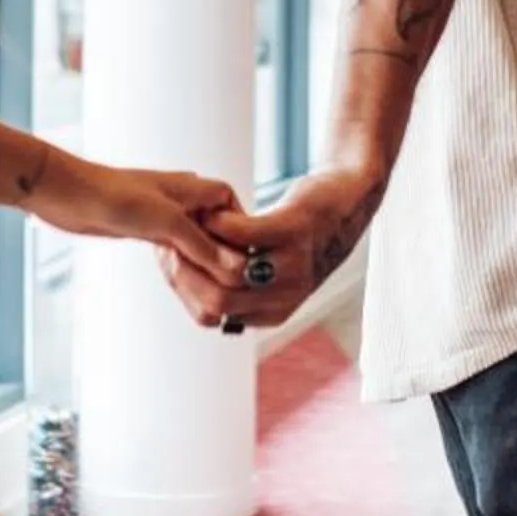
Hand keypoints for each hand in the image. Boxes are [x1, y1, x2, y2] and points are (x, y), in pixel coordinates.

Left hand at [36, 160, 250, 289]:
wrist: (67, 194)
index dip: (244, 237)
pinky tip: (187, 285)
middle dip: (223, 258)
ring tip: (211, 293)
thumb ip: (203, 245)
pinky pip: (178, 252)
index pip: (235, 211)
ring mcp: (167, 216)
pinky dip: (184, 267)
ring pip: (197, 245)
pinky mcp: (149, 230)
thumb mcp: (166, 223)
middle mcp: (186, 199)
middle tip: (229, 288)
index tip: (251, 264)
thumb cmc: (113, 195)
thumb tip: (237, 268)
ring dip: (203, 266)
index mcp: (197, 187)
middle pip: (218, 232)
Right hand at [161, 165, 379, 334]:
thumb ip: (233, 284)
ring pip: (228, 270)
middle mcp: (285, 297)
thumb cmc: (296, 236)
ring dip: (200, 243)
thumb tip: (182, 287)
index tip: (171, 257)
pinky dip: (220, 220)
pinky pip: (243, 232)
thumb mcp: (267, 270)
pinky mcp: (294, 231)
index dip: (183, 287)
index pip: (210, 315)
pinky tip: (214, 208)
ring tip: (190, 223)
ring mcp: (293, 266)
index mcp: (272, 313)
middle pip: (216, 299)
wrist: (345, 200)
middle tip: (171, 239)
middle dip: (184, 268)